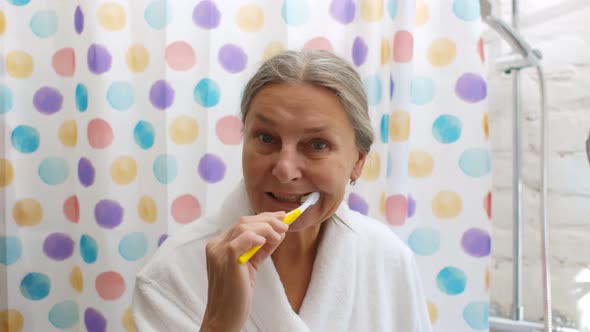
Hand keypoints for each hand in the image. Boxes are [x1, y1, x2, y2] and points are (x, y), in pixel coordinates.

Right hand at [200, 211, 286, 331]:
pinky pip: (243, 239)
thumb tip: (278, 232)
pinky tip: (267, 241)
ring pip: (244, 226)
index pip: (242, 224)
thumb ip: (261, 249)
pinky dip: (256, 236)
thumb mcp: (250, 266)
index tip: (281, 217)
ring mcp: (219, 252)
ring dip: (267, 227)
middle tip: (285, 225)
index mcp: (219, 245)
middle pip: (243, 222)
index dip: (263, 218)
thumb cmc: (236, 294)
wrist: (225, 317)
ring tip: (280, 234)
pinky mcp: (227, 260)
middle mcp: (216, 246)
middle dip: (268, 220)